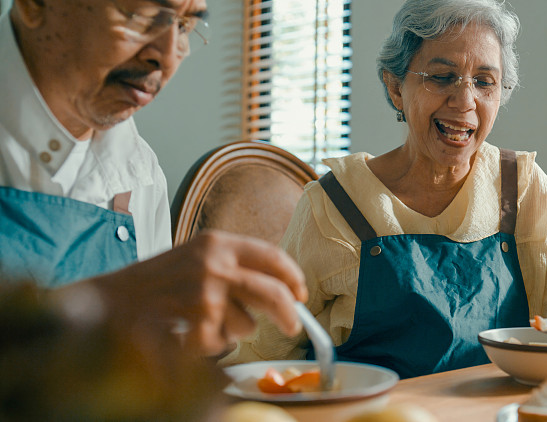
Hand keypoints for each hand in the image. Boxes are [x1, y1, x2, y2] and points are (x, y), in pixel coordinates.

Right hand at [60, 230, 306, 355]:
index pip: (270, 255)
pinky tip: (187, 333)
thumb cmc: (155, 283)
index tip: (300, 293)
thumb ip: (232, 266)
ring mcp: (206, 291)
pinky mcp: (197, 320)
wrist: (109, 301)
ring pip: (247, 324)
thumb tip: (280, 289)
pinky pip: (223, 343)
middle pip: (272, 292)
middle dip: (288, 314)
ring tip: (201, 322)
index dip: (292, 277)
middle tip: (292, 327)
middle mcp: (214, 262)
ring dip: (233, 331)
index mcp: (217, 242)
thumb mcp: (195, 258)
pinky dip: (210, 346)